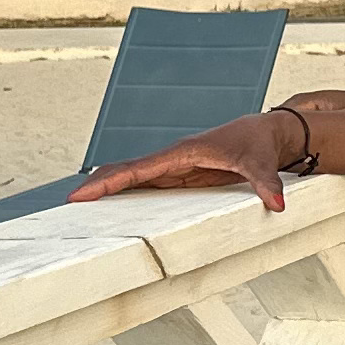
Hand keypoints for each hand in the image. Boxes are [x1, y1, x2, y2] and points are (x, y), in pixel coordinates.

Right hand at [73, 113, 293, 210]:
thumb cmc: (259, 143)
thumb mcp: (262, 163)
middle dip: (97, 187)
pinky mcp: (181, 177)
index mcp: (182, 153)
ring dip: (107, 191)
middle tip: (69, 207)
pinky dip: (126, 194)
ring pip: (132, 179)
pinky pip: (146, 186)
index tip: (81, 194)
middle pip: (126, 172)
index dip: (108, 181)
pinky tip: (112, 211)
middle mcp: (172, 160)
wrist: (268, 133)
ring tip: (79, 211)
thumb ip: (266, 184)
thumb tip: (276, 204)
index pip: (136, 169)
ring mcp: (174, 169)